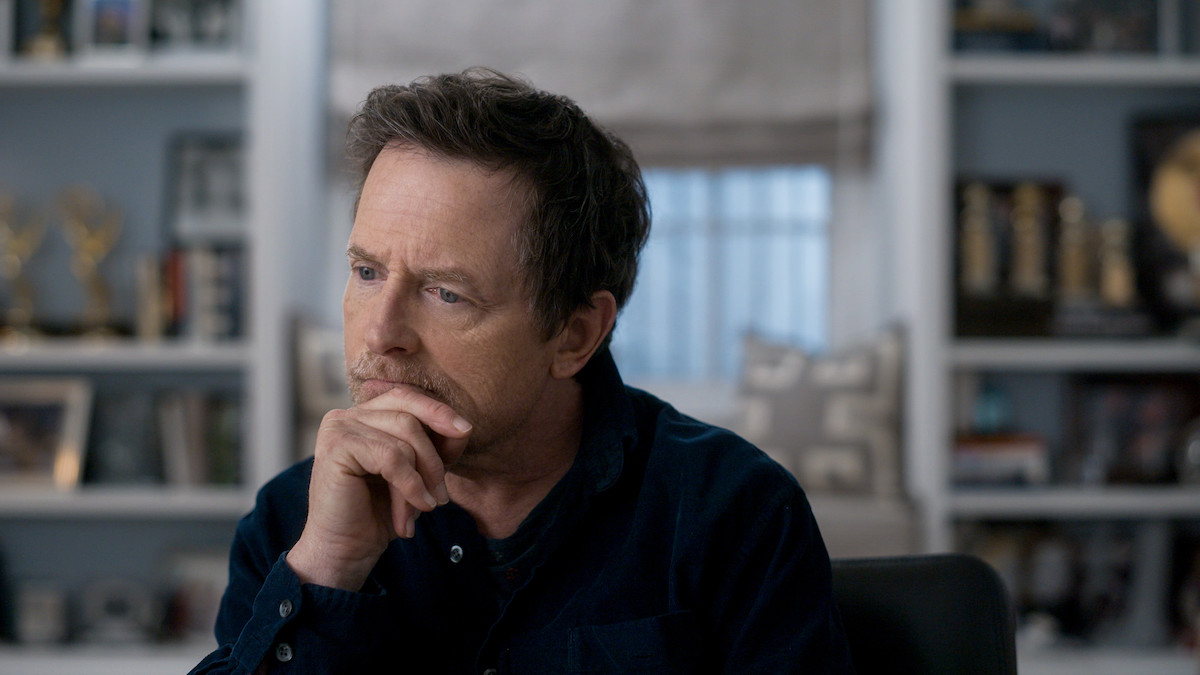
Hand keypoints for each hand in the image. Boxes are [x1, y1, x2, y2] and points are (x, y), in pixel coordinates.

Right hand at [286, 385, 471, 590]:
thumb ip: (435, 447)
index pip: (407, 398)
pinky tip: (412, 511)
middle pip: (409, 416)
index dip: (438, 412)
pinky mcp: (337, 446)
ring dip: (422, 479)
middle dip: (434, 456)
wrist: (345, 552)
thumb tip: (463, 427)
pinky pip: (392, 458)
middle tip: (442, 495)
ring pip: (404, 438)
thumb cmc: (378, 514)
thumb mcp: (417, 474)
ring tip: (424, 508)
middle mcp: (347, 415)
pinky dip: (410, 486)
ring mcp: (339, 428)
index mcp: (364, 416)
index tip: (464, 431)